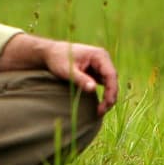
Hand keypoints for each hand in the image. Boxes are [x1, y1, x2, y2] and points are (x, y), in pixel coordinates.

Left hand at [0, 34, 118, 114]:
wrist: (50, 53)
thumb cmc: (58, 60)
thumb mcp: (67, 71)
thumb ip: (80, 79)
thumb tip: (93, 89)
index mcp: (99, 55)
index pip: (111, 74)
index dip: (111, 91)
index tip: (106, 104)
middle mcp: (103, 59)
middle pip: (113, 80)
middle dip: (110, 96)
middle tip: (101, 111)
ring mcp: (101, 65)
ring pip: (110, 83)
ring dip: (108, 96)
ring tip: (100, 110)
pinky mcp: (96, 71)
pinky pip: (105, 84)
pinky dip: (104, 94)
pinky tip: (99, 105)